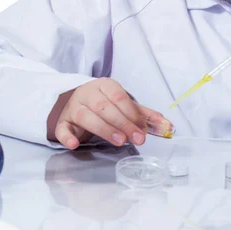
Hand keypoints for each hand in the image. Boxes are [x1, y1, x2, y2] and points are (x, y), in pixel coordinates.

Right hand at [50, 78, 169, 149]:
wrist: (77, 102)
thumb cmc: (106, 105)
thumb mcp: (125, 106)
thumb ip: (145, 116)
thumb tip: (168, 126)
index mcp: (105, 85)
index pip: (120, 98)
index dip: (132, 114)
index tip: (143, 130)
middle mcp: (87, 93)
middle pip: (104, 107)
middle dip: (122, 123)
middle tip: (136, 139)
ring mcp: (73, 107)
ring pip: (86, 116)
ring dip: (103, 129)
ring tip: (119, 141)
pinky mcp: (62, 122)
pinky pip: (62, 129)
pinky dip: (67, 136)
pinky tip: (75, 144)